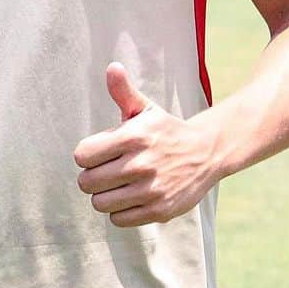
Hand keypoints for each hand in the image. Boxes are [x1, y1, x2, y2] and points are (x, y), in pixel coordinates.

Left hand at [73, 62, 220, 227]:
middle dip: (92, 176)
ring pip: (100, 203)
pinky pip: (119, 219)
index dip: (86, 154)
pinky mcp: (159, 210)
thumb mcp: (146, 108)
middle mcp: (141, 164)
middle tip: (106, 170)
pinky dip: (120, 211)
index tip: (97, 153)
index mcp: (133, 136)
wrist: (206, 153)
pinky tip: (132, 196)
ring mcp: (151, 190)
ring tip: (117, 185)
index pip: (83, 155)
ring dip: (105, 195)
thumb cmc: (166, 130)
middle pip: (87, 182)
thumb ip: (124, 91)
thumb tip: (112, 68)